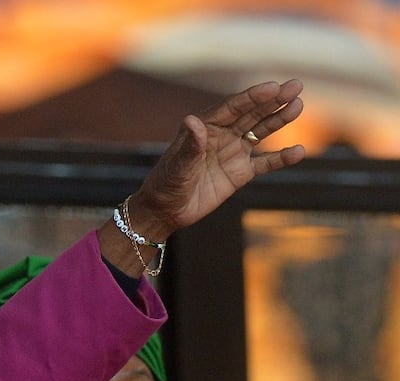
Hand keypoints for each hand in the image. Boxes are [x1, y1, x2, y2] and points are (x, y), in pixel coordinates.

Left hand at [132, 79, 305, 239]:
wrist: (166, 211)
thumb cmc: (166, 184)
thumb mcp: (177, 165)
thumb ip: (190, 145)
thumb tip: (192, 120)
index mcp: (204, 127)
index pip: (232, 108)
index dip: (252, 97)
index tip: (272, 87)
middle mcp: (221, 136)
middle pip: (251, 114)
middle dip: (273, 100)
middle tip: (296, 86)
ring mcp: (232, 153)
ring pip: (261, 132)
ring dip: (279, 119)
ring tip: (298, 106)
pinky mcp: (240, 173)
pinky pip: (265, 163)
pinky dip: (281, 158)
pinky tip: (299, 152)